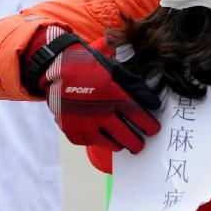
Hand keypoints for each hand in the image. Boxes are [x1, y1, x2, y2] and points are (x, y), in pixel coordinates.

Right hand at [22, 26, 160, 153]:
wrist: (56, 67)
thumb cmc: (89, 66)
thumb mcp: (115, 71)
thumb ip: (135, 88)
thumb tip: (154, 105)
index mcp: (114, 96)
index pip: (139, 118)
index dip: (149, 126)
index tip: (154, 129)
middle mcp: (101, 114)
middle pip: (127, 137)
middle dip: (137, 142)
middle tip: (140, 143)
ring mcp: (85, 125)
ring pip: (110, 144)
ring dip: (118, 143)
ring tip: (121, 141)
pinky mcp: (72, 130)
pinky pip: (90, 142)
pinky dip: (96, 139)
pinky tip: (99, 133)